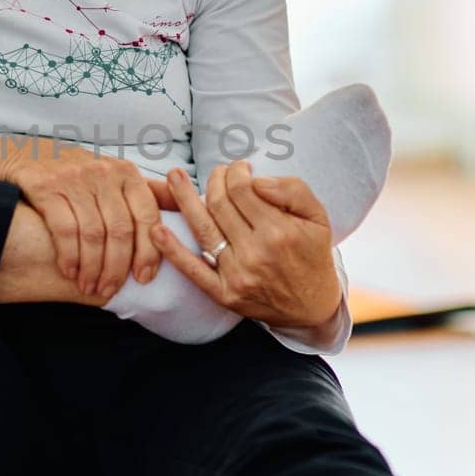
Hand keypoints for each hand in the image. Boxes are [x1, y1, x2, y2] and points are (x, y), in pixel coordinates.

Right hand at [0, 137, 179, 297]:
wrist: (27, 155)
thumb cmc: (78, 173)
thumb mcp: (115, 176)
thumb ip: (149, 192)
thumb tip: (192, 207)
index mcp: (126, 173)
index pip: (147, 216)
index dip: (149, 251)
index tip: (144, 278)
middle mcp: (104, 173)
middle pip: (120, 230)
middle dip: (117, 267)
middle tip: (109, 290)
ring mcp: (75, 180)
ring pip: (93, 234)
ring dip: (92, 268)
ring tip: (89, 286)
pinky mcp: (48, 188)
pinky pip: (65, 230)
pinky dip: (69, 256)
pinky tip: (70, 272)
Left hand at [151, 161, 341, 327]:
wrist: (312, 307)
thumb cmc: (313, 255)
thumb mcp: (318, 218)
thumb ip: (292, 191)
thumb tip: (256, 180)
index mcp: (279, 231)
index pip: (243, 189)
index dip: (236, 172)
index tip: (239, 168)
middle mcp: (256, 252)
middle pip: (220, 204)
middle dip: (214, 180)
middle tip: (216, 173)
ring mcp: (237, 275)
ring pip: (203, 228)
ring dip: (183, 199)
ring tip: (173, 177)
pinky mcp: (224, 294)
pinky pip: (193, 270)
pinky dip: (173, 251)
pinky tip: (157, 231)